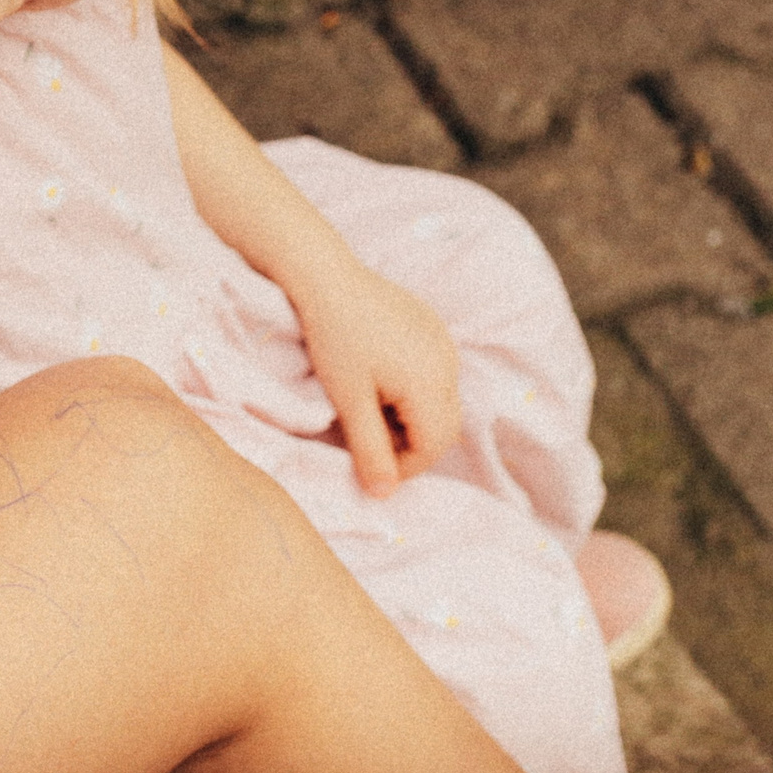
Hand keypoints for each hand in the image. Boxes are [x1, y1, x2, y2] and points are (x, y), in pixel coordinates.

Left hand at [293, 265, 460, 498]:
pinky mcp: (432, 328)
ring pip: (439, 401)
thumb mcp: (348, 400)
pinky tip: (377, 377)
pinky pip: (434, 373)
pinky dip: (412, 390)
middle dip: (410, 443)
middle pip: (444, 426)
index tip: (369, 464)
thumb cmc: (332, 338)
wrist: (325, 276)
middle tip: (367, 437)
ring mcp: (443, 342)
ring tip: (368, 404)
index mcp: (432, 382)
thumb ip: (370, 450)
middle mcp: (447, 362)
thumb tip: (385, 496)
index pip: (434, 446)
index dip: (404, 465)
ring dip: (410, 417)